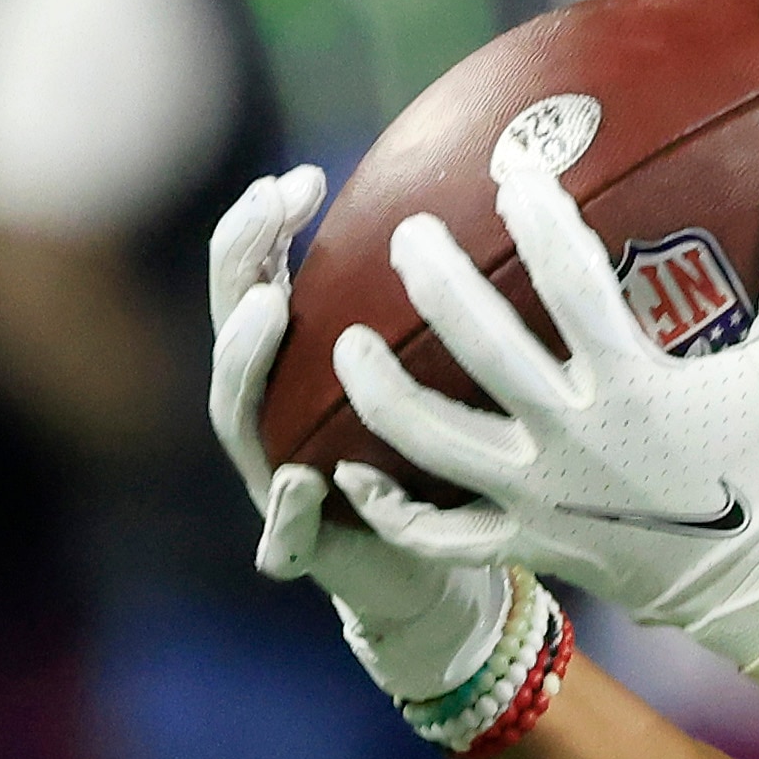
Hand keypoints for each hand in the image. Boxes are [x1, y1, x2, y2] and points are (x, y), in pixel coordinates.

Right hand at [206, 166, 513, 703]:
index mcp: (302, 369)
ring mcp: (276, 482)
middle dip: (242, 264)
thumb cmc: (453, 466)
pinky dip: (289, 506)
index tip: (302, 177)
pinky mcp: (305, 551)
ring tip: (271, 309)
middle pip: (234, 328)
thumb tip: (523, 212)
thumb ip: (459, 316)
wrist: (440, 581)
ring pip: (240, 417)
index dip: (265, 228)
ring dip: (246, 359)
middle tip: (268, 213)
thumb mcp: (455, 382)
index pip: (263, 280)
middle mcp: (275, 416)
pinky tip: (300, 478)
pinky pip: (286, 530)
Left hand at [329, 160, 758, 684]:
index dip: (538, 219)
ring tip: (345, 343)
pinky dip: (391, 510)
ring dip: (381, 390)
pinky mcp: (533, 541)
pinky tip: (350, 474)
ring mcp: (544, 495)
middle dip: (435, 282)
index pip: (571, 282)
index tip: (512, 173)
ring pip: (435, 440)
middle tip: (408, 235)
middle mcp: (574, 436)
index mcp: (634, 384)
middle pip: (480, 347)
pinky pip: (443, 535)